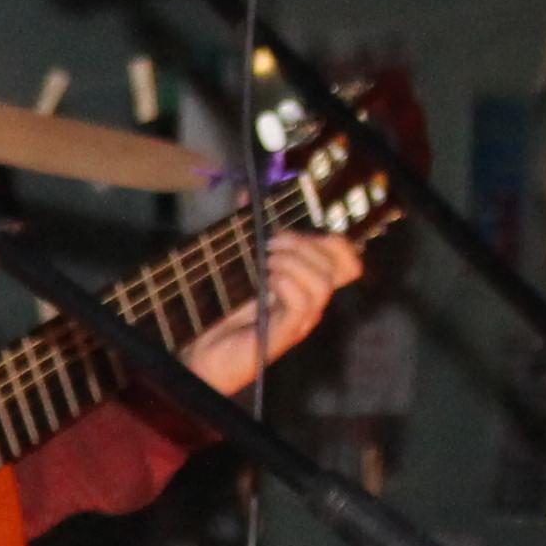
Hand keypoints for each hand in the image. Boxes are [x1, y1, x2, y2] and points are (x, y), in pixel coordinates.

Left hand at [184, 229, 363, 398]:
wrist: (198, 352)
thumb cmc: (217, 311)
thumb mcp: (234, 263)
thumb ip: (243, 229)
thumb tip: (245, 193)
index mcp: (304, 284)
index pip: (346, 260)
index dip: (335, 241)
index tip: (300, 229)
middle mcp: (309, 303)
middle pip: (338, 266)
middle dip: (304, 243)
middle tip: (270, 242)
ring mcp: (298, 321)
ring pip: (322, 285)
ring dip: (293, 262)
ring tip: (265, 262)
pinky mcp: (283, 335)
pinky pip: (302, 303)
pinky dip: (285, 283)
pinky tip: (266, 281)